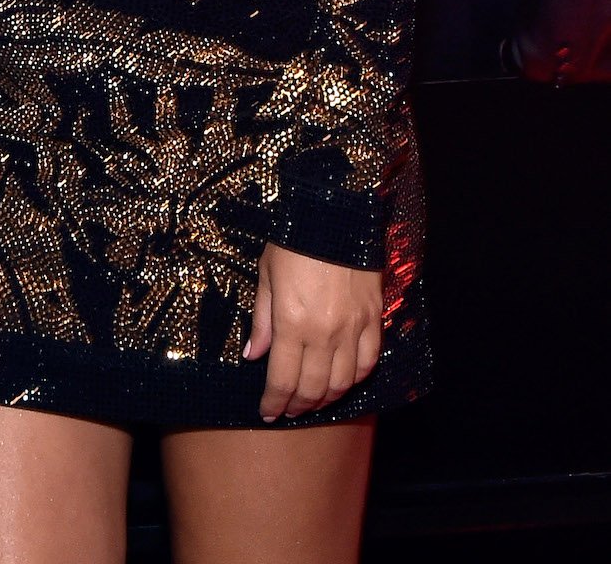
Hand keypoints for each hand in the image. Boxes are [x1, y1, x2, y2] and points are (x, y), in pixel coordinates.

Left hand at [245, 243, 380, 420]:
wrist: (335, 213)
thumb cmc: (292, 241)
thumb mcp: (267, 275)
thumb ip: (262, 320)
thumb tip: (253, 355)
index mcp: (292, 322)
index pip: (283, 379)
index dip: (274, 402)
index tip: (267, 412)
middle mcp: (324, 333)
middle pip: (313, 388)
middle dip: (298, 406)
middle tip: (288, 410)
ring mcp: (353, 328)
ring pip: (343, 383)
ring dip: (326, 400)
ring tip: (312, 402)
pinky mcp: (373, 320)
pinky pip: (368, 363)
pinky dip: (355, 380)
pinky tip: (342, 382)